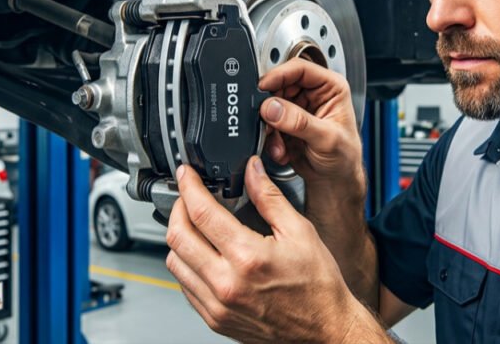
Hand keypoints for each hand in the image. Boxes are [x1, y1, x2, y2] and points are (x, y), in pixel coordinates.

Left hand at [166, 156, 385, 342]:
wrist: (325, 329)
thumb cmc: (318, 286)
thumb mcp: (300, 232)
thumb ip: (269, 198)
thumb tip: (252, 171)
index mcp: (248, 257)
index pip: (202, 212)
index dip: (189, 186)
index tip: (188, 175)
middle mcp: (227, 284)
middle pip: (177, 236)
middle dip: (177, 208)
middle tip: (187, 196)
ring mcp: (217, 305)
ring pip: (174, 262)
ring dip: (179, 237)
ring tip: (194, 224)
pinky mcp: (215, 319)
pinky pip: (185, 286)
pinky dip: (187, 264)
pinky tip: (203, 254)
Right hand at [258, 58, 362, 186]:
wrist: (335, 181)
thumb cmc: (345, 157)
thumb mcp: (326, 138)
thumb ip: (299, 121)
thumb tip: (273, 107)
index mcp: (331, 87)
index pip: (300, 69)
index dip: (279, 75)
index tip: (262, 87)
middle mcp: (313, 94)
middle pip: (280, 86)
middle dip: (271, 106)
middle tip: (268, 122)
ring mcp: (298, 109)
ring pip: (270, 105)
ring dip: (270, 126)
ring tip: (279, 143)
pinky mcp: (285, 124)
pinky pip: (267, 123)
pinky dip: (270, 138)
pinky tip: (282, 150)